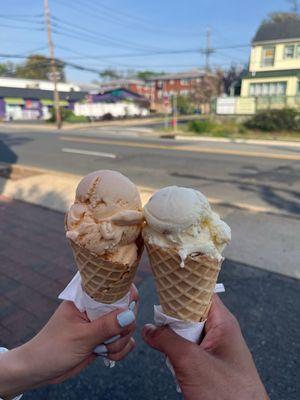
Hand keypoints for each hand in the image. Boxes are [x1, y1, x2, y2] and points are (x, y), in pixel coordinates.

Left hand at [0, 285, 137, 398]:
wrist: (41, 370)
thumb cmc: (53, 347)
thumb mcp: (81, 336)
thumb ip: (106, 326)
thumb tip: (130, 315)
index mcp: (88, 297)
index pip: (115, 287)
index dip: (126, 298)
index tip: (126, 314)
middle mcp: (97, 308)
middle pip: (127, 309)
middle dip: (123, 327)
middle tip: (109, 338)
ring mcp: (102, 323)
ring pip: (127, 327)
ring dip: (119, 343)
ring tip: (101, 349)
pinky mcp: (105, 338)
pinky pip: (124, 342)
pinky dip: (119, 351)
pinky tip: (105, 356)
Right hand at [142, 295, 267, 399]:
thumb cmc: (230, 396)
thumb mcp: (191, 362)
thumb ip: (167, 340)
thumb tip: (149, 329)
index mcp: (223, 322)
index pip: (201, 293)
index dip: (183, 288)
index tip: (162, 285)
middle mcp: (220, 332)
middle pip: (190, 312)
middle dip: (172, 318)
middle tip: (157, 322)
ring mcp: (214, 349)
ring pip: (187, 333)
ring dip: (174, 338)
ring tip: (163, 342)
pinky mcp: (209, 364)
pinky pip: (189, 350)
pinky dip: (178, 353)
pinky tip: (172, 361)